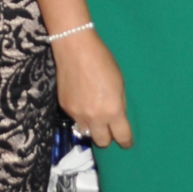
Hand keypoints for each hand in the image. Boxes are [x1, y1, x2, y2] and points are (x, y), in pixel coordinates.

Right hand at [52, 28, 131, 147]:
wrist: (76, 49)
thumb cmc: (103, 61)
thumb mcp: (120, 84)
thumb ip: (119, 104)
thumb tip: (118, 117)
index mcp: (113, 111)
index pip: (122, 137)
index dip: (126, 141)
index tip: (127, 142)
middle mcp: (95, 117)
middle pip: (102, 142)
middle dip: (107, 137)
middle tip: (109, 129)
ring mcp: (77, 114)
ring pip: (86, 132)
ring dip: (92, 128)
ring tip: (94, 116)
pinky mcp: (65, 107)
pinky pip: (75, 119)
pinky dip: (80, 115)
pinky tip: (82, 100)